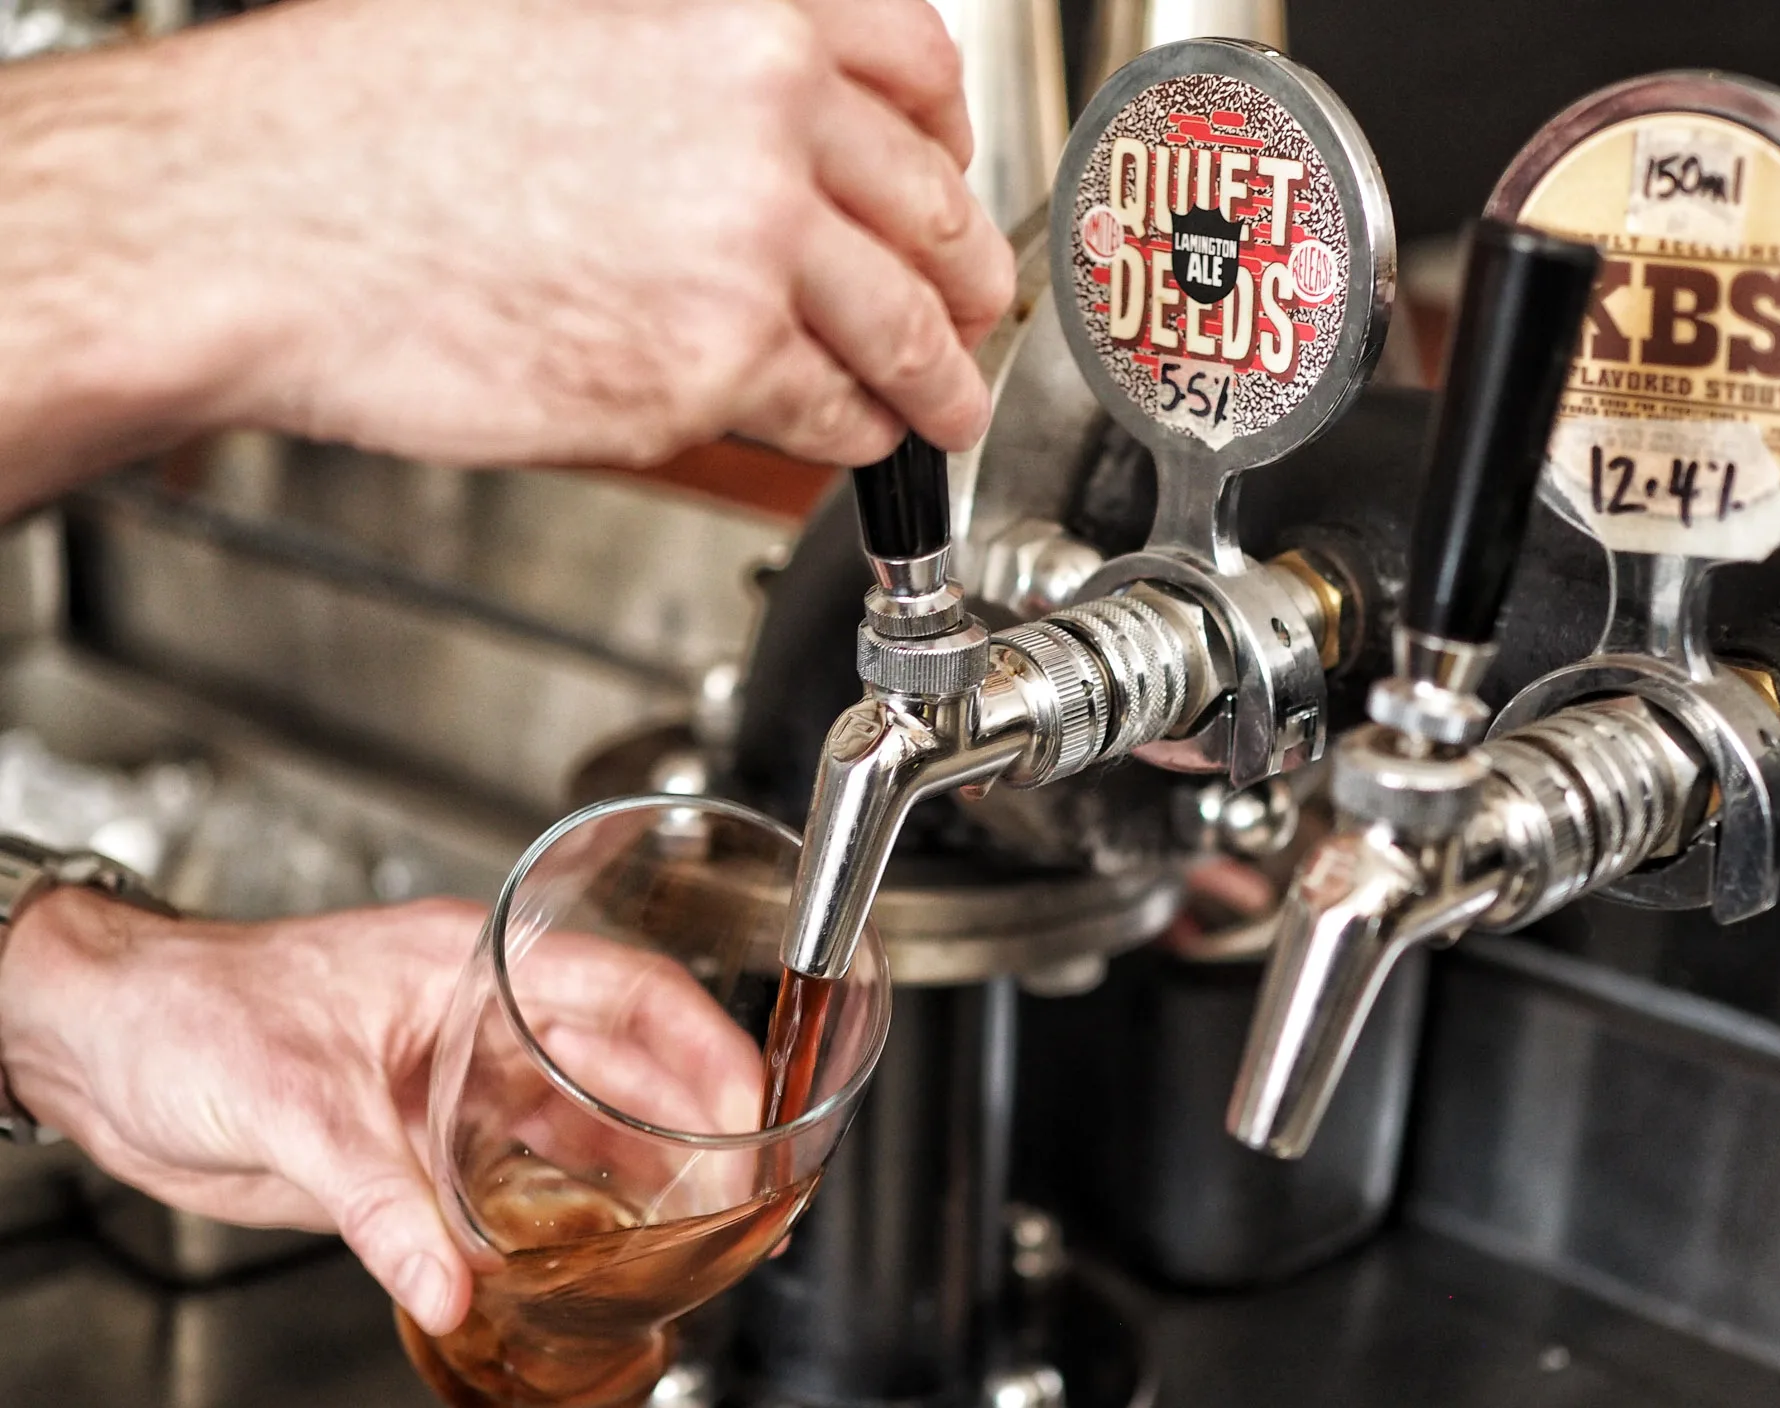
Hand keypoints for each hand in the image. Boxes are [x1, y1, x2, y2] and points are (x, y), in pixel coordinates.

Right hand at [0, 0, 1014, 491]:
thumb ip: (686, 76)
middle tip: (973, 323)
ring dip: (935, 383)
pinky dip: (847, 436)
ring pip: (902, 331)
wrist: (252, 218)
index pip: (919, 72)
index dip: (950, 149)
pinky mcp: (710, 367)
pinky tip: (838, 439)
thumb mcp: (550, 23)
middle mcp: (764, 116)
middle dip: (967, 285)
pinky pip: (827, 414)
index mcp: (736, 12)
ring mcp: (748, 244)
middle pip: (933, 216)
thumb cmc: (356, 125)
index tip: (951, 191)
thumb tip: (767, 143)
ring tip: (941, 411)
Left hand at [0, 891, 759, 1334]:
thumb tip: (449, 1283)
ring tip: (698, 1230)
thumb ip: (376, 1195)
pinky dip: (564, 1217)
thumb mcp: (292, 1094)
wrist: (105, 1052)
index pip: (628, 991)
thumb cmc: (189, 1010)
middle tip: (747, 1191)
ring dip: (644, 1175)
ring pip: (585, 1126)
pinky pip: (520, 1181)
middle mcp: (483, 1022)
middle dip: (696, 1123)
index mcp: (474, 966)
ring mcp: (457, 1085)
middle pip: (625, 1066)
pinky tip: (594, 1254)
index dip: (705, 1045)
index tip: (751, 1104)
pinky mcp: (421, 1145)